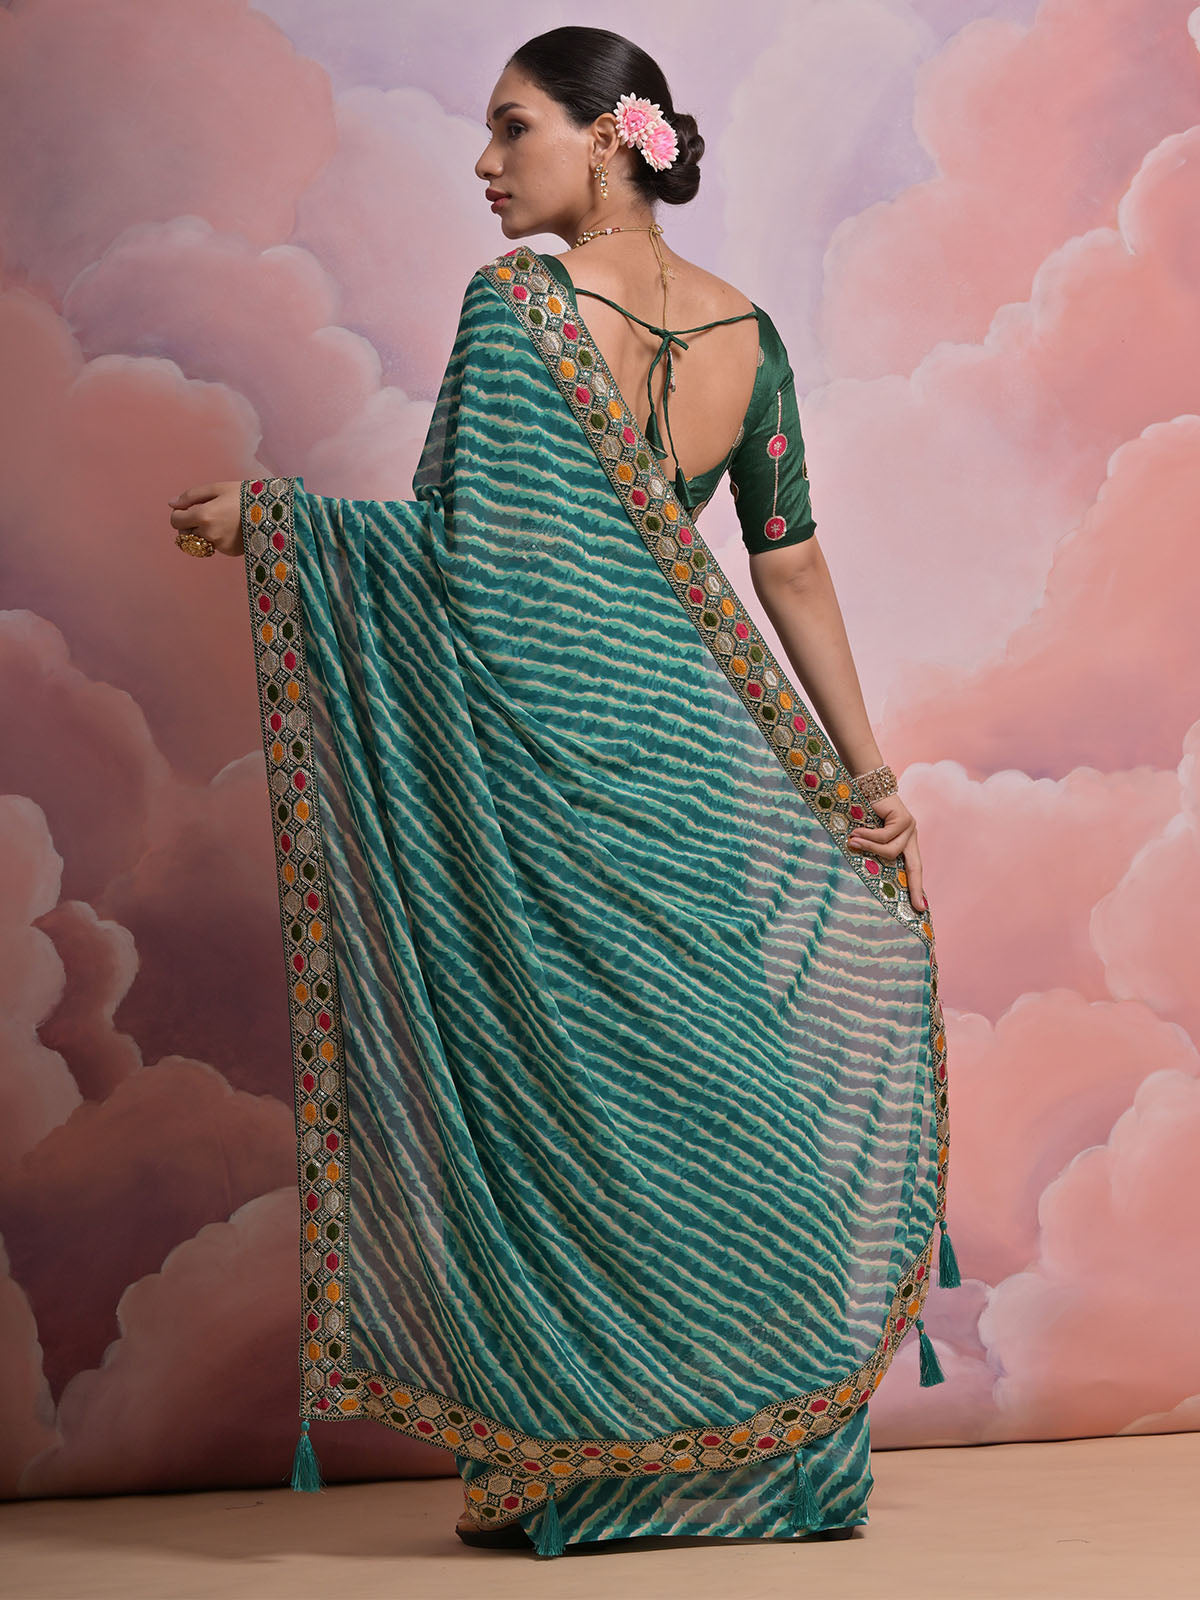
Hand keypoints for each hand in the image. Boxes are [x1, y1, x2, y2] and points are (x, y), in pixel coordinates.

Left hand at [168, 481, 243, 556]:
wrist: (273, 512)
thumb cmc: (244, 495)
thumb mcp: (218, 488)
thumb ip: (191, 496)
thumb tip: (171, 504)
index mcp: (202, 516)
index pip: (175, 521)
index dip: (179, 513)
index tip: (190, 508)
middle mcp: (208, 534)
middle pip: (184, 533)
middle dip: (189, 524)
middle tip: (205, 514)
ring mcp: (218, 545)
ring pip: (199, 541)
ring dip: (203, 533)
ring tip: (221, 521)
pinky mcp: (228, 552)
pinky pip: (214, 546)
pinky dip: (218, 539)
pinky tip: (231, 529)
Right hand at [846, 791, 927, 911]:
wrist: (866, 782)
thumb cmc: (862, 810)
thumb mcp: (868, 835)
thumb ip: (872, 849)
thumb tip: (867, 872)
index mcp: (905, 841)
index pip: (914, 868)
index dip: (917, 887)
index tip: (921, 907)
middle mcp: (911, 835)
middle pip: (915, 866)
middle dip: (916, 887)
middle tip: (915, 905)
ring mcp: (909, 827)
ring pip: (891, 852)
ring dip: (869, 848)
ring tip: (851, 841)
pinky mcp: (903, 819)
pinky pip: (884, 837)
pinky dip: (868, 837)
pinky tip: (855, 832)